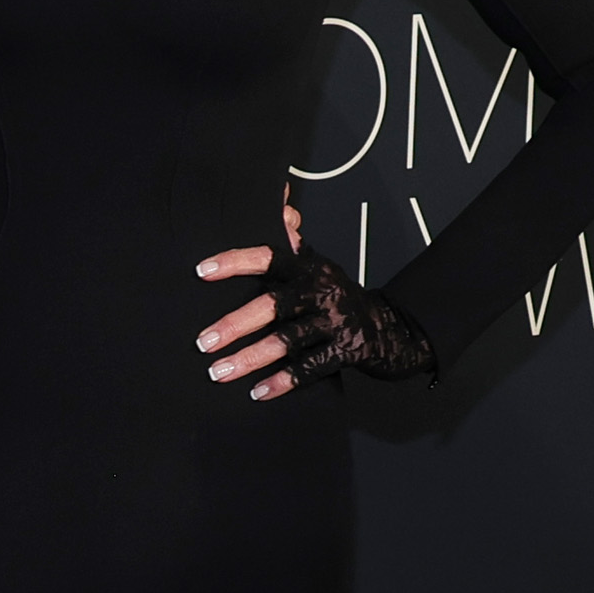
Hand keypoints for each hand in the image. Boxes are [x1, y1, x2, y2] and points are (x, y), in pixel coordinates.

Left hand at [190, 196, 431, 401]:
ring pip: (287, 341)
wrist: (392, 328)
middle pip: (272, 306)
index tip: (201, 271)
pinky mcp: (348, 351)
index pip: (268, 257)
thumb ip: (292, 242)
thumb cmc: (338, 297)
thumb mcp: (317, 266)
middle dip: (234, 325)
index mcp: (309, 268)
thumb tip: (280, 200)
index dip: (235, 262)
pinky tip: (258, 392)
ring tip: (218, 372)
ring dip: (249, 358)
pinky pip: (310, 368)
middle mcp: (322, 291)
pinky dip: (283, 382)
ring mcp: (336, 321)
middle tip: (202, 341)